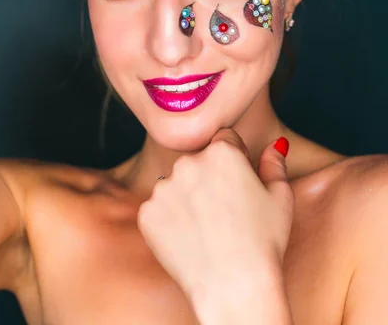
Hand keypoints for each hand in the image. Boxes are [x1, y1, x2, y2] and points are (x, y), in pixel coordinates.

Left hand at [137, 129, 294, 305]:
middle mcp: (188, 162)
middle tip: (223, 210)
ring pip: (176, 184)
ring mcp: (163, 188)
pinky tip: (188, 238)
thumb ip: (274, 164)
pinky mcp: (146, 213)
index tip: (237, 184)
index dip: (234, 160)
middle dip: (207, 177)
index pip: (224, 140)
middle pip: (197, 161)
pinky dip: (169, 220)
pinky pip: (158, 209)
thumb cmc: (263, 243)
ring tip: (206, 227)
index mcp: (222, 152)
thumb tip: (276, 144)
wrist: (234, 287)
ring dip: (186, 197)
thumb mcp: (281, 198)